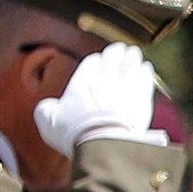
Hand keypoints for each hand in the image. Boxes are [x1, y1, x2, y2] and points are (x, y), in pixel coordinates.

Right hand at [34, 42, 162, 152]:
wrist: (105, 143)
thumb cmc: (76, 134)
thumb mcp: (48, 122)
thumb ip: (46, 110)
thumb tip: (48, 106)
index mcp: (82, 82)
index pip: (90, 63)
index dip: (95, 60)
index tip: (98, 58)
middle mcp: (104, 81)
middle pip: (112, 60)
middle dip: (115, 52)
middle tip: (119, 47)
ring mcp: (126, 89)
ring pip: (130, 65)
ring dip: (132, 57)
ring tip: (133, 52)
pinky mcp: (142, 99)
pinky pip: (145, 79)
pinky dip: (145, 71)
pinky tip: (146, 68)